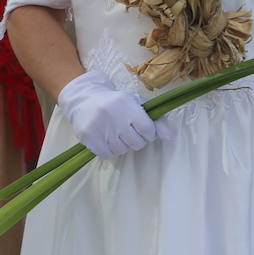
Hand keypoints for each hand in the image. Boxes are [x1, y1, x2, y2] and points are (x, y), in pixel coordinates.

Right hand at [56, 70, 171, 159]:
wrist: (83, 99)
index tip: (144, 129)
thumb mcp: (136, 104)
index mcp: (126, 103)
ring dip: (123, 145)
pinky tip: (107, 139)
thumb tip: (170, 137)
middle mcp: (113, 115)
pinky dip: (111, 150)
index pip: (148, 130)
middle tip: (129, 131)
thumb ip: (156, 119)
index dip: (149, 133)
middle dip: (137, 140)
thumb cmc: (115, 103)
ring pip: (123, 150)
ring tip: (117, 133)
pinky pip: (108, 155)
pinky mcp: (88, 137)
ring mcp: (99, 127)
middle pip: (137, 143)